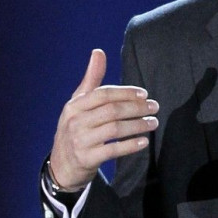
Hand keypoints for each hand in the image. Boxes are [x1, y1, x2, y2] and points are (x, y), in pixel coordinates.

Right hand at [49, 49, 158, 190]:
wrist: (62, 165)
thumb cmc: (75, 129)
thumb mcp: (78, 104)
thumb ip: (91, 79)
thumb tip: (98, 51)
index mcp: (74, 105)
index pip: (103, 94)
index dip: (125, 93)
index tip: (144, 94)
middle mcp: (75, 122)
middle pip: (111, 111)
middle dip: (136, 108)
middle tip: (154, 108)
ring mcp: (80, 141)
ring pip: (114, 129)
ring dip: (137, 125)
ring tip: (153, 122)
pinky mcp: (87, 159)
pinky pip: (113, 150)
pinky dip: (130, 145)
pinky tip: (144, 141)